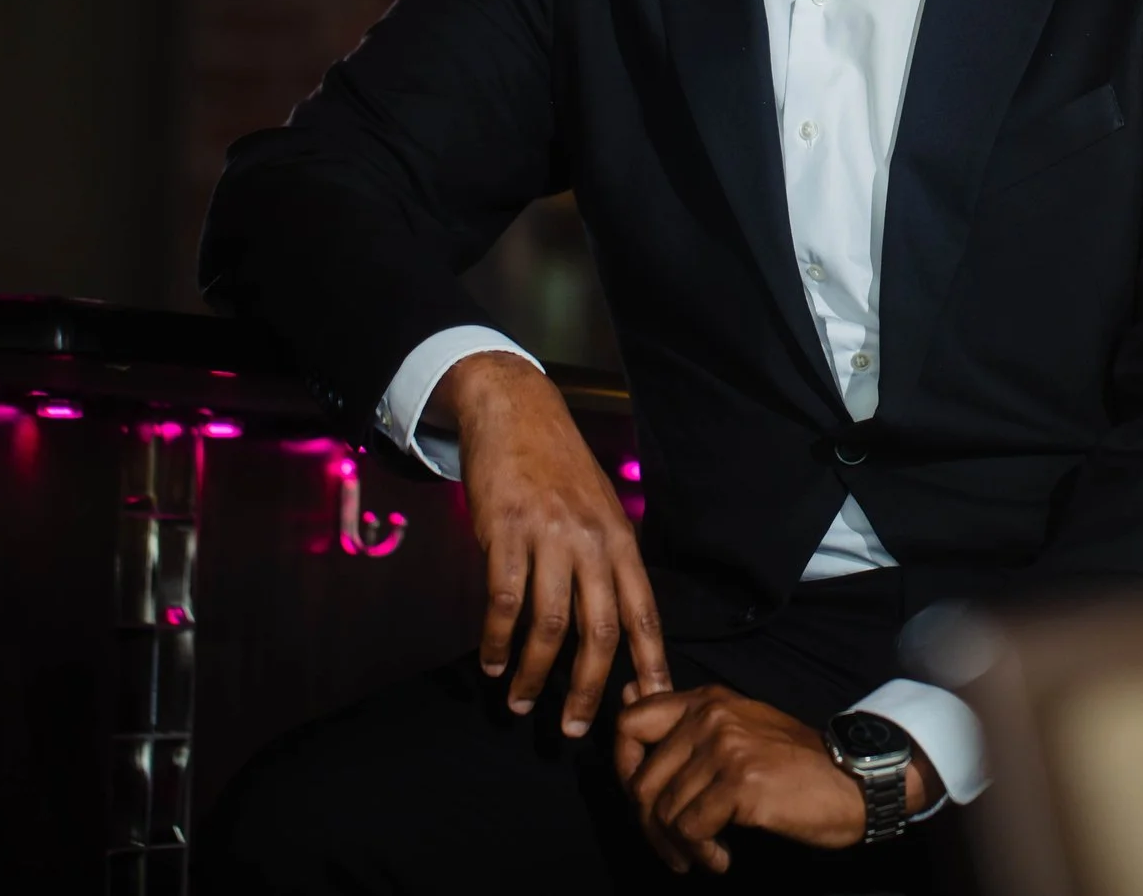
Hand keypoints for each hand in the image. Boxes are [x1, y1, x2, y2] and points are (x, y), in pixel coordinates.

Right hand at [432, 350, 669, 735]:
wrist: (518, 411)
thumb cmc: (559, 468)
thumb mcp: (599, 510)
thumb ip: (606, 562)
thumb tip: (612, 623)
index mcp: (621, 540)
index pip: (644, 612)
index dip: (650, 662)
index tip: (651, 704)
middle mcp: (592, 542)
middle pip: (601, 630)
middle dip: (588, 688)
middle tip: (575, 730)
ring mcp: (550, 536)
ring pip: (551, 623)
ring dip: (534, 672)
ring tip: (521, 703)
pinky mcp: (507, 531)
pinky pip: (504, 599)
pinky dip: (497, 639)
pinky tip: (491, 663)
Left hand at [615, 686, 936, 873]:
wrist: (854, 781)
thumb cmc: (794, 764)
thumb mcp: (737, 729)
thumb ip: (680, 717)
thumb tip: (625, 695)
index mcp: (706, 700)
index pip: (629, 723)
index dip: (623, 768)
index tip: (644, 801)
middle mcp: (711, 716)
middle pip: (639, 779)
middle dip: (649, 826)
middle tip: (673, 848)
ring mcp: (726, 747)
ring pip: (662, 811)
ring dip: (677, 847)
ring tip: (703, 856)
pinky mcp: (740, 782)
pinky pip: (690, 830)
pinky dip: (701, 854)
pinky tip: (722, 858)